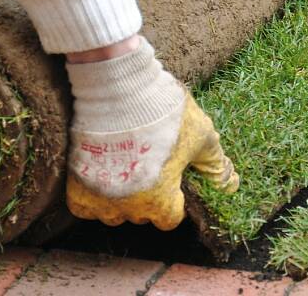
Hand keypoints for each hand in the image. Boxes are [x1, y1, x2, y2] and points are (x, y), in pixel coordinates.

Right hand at [66, 37, 237, 230]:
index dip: (174, 197)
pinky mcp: (77, 184)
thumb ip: (215, 164)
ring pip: (113, 213)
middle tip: (151, 161)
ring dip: (122, 197)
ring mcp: (101, 197)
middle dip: (150, 193)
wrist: (120, 89)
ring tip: (129, 164)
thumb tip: (230, 185)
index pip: (170, 218)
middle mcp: (129, 207)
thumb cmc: (165, 113)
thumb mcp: (201, 135)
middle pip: (142, 214)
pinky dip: (95, 195)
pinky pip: (86, 206)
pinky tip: (107, 171)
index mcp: (160, 201)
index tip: (172, 175)